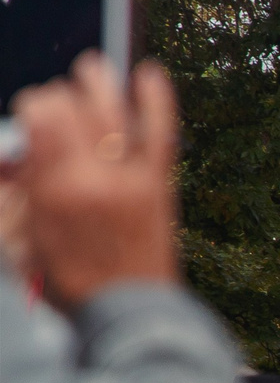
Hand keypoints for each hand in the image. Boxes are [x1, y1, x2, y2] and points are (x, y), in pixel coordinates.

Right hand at [8, 55, 181, 308]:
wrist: (129, 314)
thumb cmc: (73, 282)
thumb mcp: (27, 238)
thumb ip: (16, 192)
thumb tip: (11, 159)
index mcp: (54, 188)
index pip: (41, 115)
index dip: (34, 104)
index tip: (34, 112)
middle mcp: (93, 177)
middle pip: (74, 107)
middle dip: (62, 95)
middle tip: (60, 100)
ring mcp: (130, 179)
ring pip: (114, 112)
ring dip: (101, 83)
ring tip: (93, 68)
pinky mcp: (160, 187)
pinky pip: (160, 134)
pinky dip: (157, 101)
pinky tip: (151, 74)